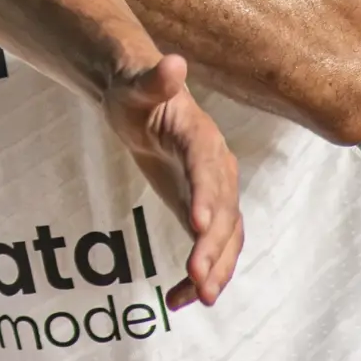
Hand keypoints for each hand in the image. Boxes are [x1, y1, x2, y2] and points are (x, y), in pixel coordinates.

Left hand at [103, 54, 241, 307]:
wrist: (141, 103)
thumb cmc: (134, 92)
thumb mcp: (135, 86)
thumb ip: (153, 80)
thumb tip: (173, 61)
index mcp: (202, 139)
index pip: (208, 171)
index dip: (207, 199)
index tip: (198, 226)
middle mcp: (217, 169)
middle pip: (224, 213)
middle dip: (213, 248)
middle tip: (198, 280)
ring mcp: (215, 193)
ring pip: (226, 238)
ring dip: (216, 269)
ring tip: (199, 299)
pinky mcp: (204, 211)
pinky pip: (211, 248)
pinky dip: (201, 274)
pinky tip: (179, 299)